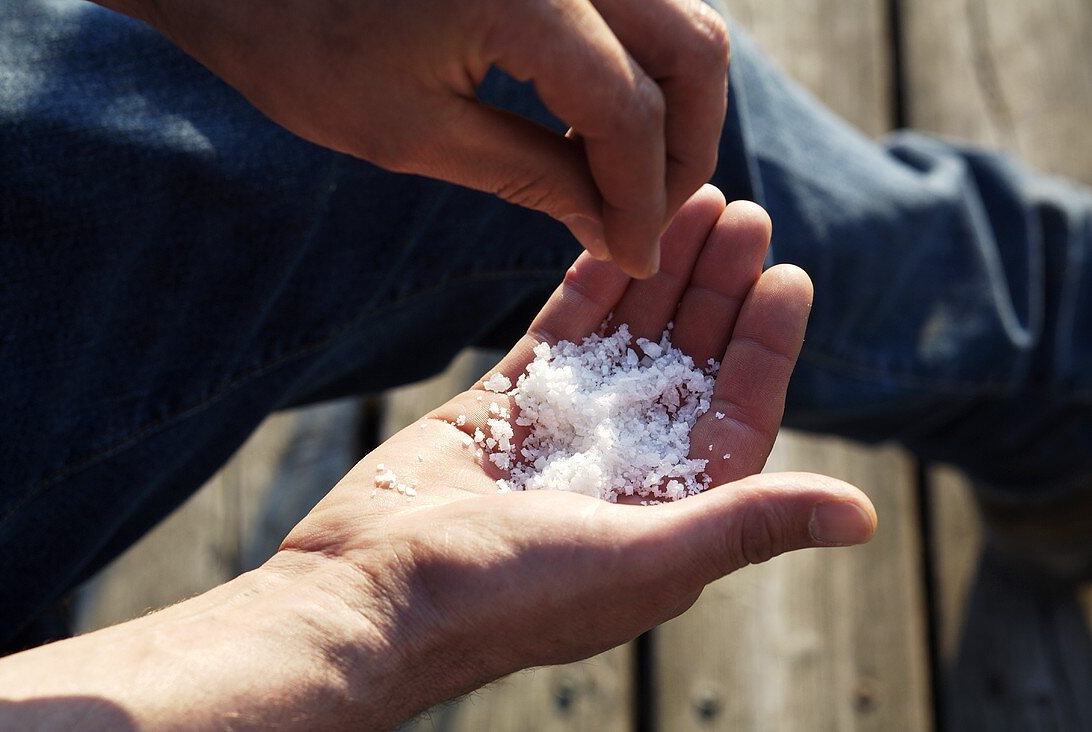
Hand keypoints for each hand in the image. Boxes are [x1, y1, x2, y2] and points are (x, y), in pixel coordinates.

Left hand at [111, 0, 729, 277]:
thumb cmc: (296, 41)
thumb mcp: (412, 131)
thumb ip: (531, 175)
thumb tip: (615, 229)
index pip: (630, 110)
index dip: (643, 196)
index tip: (638, 255)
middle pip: (691, 47)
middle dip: (686, 145)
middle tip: (646, 215)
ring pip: (675, 20)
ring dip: (666, 106)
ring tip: (619, 180)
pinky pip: (632, 8)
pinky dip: (635, 70)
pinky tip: (593, 126)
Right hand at [279, 186, 877, 724]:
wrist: (372, 592)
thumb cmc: (510, 595)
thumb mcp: (646, 559)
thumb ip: (747, 523)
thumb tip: (863, 518)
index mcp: (668, 510)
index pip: (736, 412)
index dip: (766, 345)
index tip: (787, 274)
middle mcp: (623, 468)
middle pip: (687, 362)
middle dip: (717, 289)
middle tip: (743, 214)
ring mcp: (563, 434)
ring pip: (625, 338)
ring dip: (660, 274)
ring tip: (690, 204)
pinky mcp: (503, 408)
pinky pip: (557, 335)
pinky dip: (587, 289)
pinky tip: (613, 239)